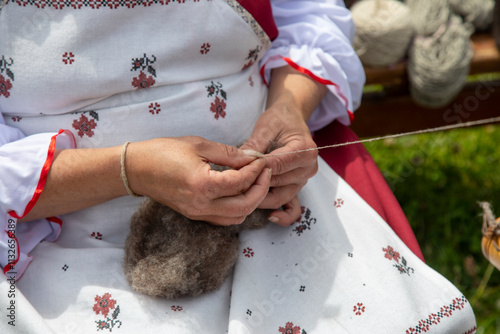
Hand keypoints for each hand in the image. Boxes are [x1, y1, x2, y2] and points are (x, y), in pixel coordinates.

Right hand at [126, 136, 270, 225]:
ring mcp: (198, 214)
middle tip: (265, 172)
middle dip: (261, 189)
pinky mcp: (195, 216)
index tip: (262, 160)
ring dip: (251, 201)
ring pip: (237, 218)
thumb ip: (229, 153)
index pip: (241, 182)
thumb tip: (252, 158)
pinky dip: (238, 208)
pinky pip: (224, 219)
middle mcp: (202, 205)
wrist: (136, 169)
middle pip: (245, 206)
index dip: (256, 170)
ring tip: (254, 181)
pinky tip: (239, 191)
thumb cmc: (163, 152)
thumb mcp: (198, 145)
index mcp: (203, 185)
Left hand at [240, 65, 326, 225]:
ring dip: (260, 197)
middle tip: (231, 185)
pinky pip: (292, 208)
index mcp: (305, 150)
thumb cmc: (279, 120)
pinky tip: (270, 216)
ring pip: (280, 197)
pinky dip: (283, 215)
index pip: (277, 164)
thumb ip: (255, 145)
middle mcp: (308, 168)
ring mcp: (303, 180)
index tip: (236, 171)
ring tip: (239, 195)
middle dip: (254, 184)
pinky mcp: (296, 187)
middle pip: (278, 183)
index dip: (256, 169)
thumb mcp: (266, 126)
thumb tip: (241, 161)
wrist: (291, 119)